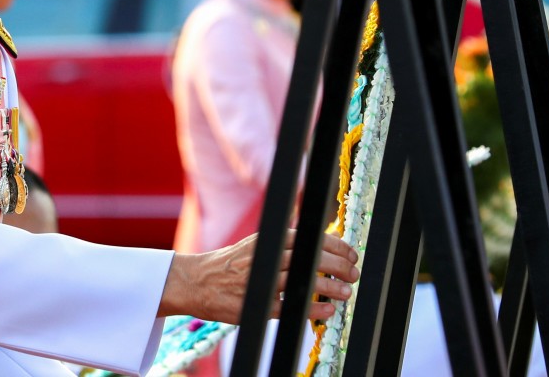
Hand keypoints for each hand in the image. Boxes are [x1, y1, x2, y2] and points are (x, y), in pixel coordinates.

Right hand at [158, 229, 358, 323]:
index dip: (332, 245)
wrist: (195, 282)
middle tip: (353, 272)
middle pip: (308, 257)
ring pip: (301, 281)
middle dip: (336, 264)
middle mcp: (264, 258)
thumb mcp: (254, 245)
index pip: (306, 238)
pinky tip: (327, 309)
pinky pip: (289, 307)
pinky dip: (311, 308)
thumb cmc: (228, 264)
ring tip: (347, 292)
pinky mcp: (256, 305)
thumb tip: (318, 242)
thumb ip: (282, 244)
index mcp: (266, 241)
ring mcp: (260, 282)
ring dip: (328, 286)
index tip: (351, 252)